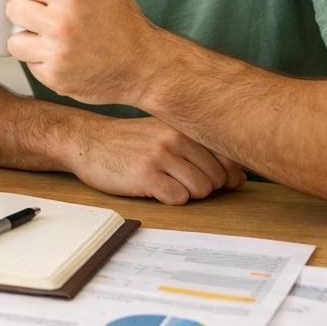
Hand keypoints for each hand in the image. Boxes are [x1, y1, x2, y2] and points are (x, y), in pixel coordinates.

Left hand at [6, 0, 158, 105]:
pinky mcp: (54, 79)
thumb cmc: (122, 19)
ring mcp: (56, 54)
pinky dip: (40, 59)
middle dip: (26, 9)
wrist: (143, 66)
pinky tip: (60, 54)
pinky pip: (28, 64)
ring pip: (13, 41)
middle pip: (12, 9)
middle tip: (45, 15)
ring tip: (49, 36)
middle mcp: (60, 24)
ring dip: (27, 38)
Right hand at [65, 115, 245, 203]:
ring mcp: (160, 155)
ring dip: (187, 194)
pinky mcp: (145, 174)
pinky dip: (169, 199)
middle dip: (204, 187)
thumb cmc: (129, 142)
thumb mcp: (164, 133)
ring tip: (165, 183)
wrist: (87, 141)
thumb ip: (198, 148)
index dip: (226, 176)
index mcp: (183, 126)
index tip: (213, 180)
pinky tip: (153, 188)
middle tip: (179, 180)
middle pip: (217, 178)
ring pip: (201, 189)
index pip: (229, 157)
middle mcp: (175, 137)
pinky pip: (178, 198)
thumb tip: (238, 177)